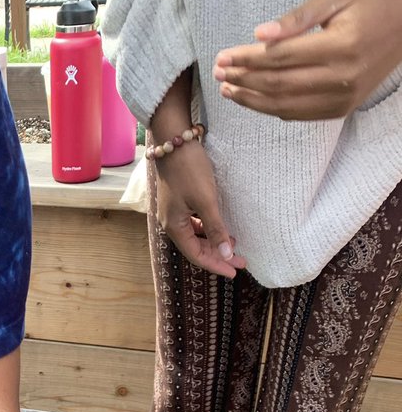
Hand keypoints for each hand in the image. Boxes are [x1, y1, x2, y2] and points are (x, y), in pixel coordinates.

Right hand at [152, 142, 247, 277]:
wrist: (174, 140)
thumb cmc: (189, 169)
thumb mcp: (206, 200)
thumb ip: (216, 229)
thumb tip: (227, 255)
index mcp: (175, 227)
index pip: (197, 256)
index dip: (217, 265)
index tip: (236, 271)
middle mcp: (171, 223)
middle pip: (196, 248)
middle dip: (219, 255)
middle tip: (241, 260)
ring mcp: (174, 212)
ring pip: (196, 236)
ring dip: (214, 242)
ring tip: (234, 245)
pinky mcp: (178, 202)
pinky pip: (194, 224)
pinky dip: (208, 229)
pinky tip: (220, 227)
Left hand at [214, 0, 401, 120]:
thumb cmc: (367, 4)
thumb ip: (296, 18)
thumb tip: (259, 35)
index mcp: (341, 46)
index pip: (281, 57)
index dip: (247, 59)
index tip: (223, 57)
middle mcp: (342, 77)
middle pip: (278, 84)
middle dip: (243, 80)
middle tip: (219, 74)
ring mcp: (341, 98)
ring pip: (284, 105)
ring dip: (251, 100)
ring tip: (228, 89)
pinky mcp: (341, 110)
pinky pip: (297, 114)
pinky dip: (271, 108)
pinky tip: (253, 99)